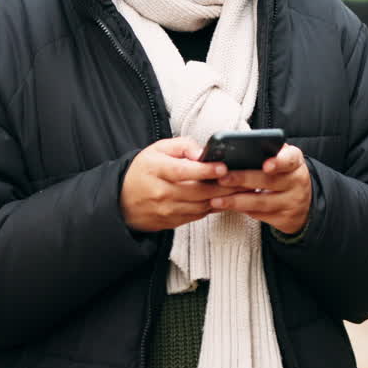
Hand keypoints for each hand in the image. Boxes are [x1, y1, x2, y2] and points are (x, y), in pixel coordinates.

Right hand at [120, 138, 246, 232]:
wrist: (122, 201)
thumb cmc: (145, 170)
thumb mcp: (158, 149)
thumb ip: (182, 146)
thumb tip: (202, 152)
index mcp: (156, 170)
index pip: (183, 171)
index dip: (204, 170)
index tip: (223, 167)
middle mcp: (161, 192)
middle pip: (197, 191)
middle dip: (224, 186)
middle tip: (245, 179)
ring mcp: (166, 210)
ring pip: (200, 206)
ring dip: (224, 199)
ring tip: (243, 190)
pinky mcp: (172, 222)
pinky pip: (198, 216)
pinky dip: (214, 208)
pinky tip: (228, 200)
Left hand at [211, 144, 312, 235]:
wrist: (304, 204)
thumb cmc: (284, 175)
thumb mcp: (283, 161)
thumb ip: (266, 153)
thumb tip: (234, 149)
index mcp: (295, 162)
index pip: (289, 159)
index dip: (278, 162)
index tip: (266, 165)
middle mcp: (297, 182)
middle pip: (269, 181)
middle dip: (243, 179)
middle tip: (222, 178)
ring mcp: (292, 202)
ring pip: (261, 202)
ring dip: (236, 201)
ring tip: (216, 199)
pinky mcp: (284, 219)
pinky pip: (259, 215)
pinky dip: (241, 211)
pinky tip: (225, 207)